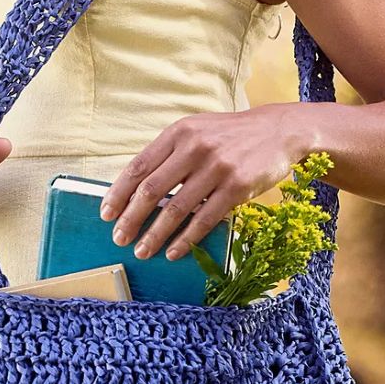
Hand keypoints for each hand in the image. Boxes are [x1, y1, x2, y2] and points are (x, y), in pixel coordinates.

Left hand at [98, 104, 305, 261]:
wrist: (278, 131)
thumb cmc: (230, 137)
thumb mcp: (196, 132)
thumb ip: (169, 155)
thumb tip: (137, 189)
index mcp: (178, 133)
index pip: (139, 166)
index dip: (119, 193)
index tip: (106, 214)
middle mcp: (194, 148)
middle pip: (152, 190)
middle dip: (131, 219)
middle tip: (119, 239)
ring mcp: (216, 168)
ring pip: (176, 209)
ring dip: (155, 235)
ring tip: (142, 251)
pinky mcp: (237, 187)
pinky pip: (204, 220)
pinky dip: (186, 240)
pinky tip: (173, 252)